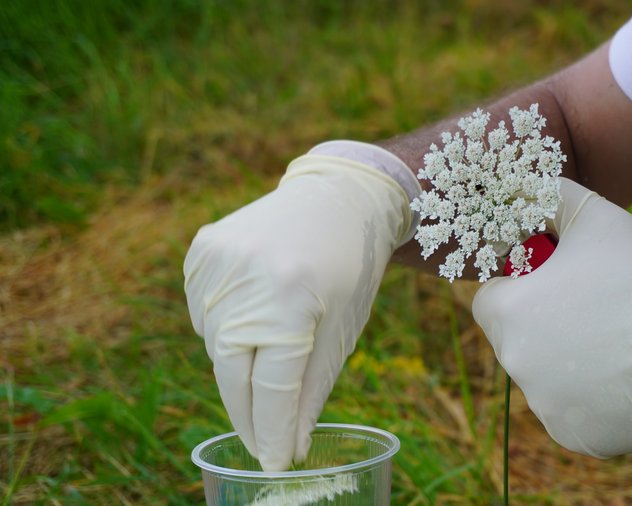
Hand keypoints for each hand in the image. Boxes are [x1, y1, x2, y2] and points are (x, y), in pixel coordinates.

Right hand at [184, 147, 413, 469]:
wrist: (337, 196)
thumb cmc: (350, 268)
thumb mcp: (342, 329)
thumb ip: (311, 390)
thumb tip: (287, 446)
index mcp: (293, 299)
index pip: (271, 387)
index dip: (270, 431)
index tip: (273, 463)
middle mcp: (248, 279)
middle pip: (231, 373)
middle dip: (247, 414)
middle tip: (263, 442)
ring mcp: (218, 261)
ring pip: (214, 345)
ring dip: (238, 364)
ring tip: (273, 341)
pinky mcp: (201, 249)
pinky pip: (202, 313)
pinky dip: (223, 327)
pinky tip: (253, 309)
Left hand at [472, 178, 631, 457]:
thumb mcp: (596, 217)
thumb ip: (550, 197)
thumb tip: (526, 186)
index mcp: (509, 314)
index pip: (489, 297)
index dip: (519, 283)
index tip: (554, 279)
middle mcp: (515, 364)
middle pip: (515, 337)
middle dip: (543, 320)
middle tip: (592, 307)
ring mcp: (544, 405)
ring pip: (542, 374)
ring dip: (566, 359)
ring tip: (615, 341)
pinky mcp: (572, 435)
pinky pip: (569, 410)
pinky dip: (589, 397)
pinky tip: (623, 378)